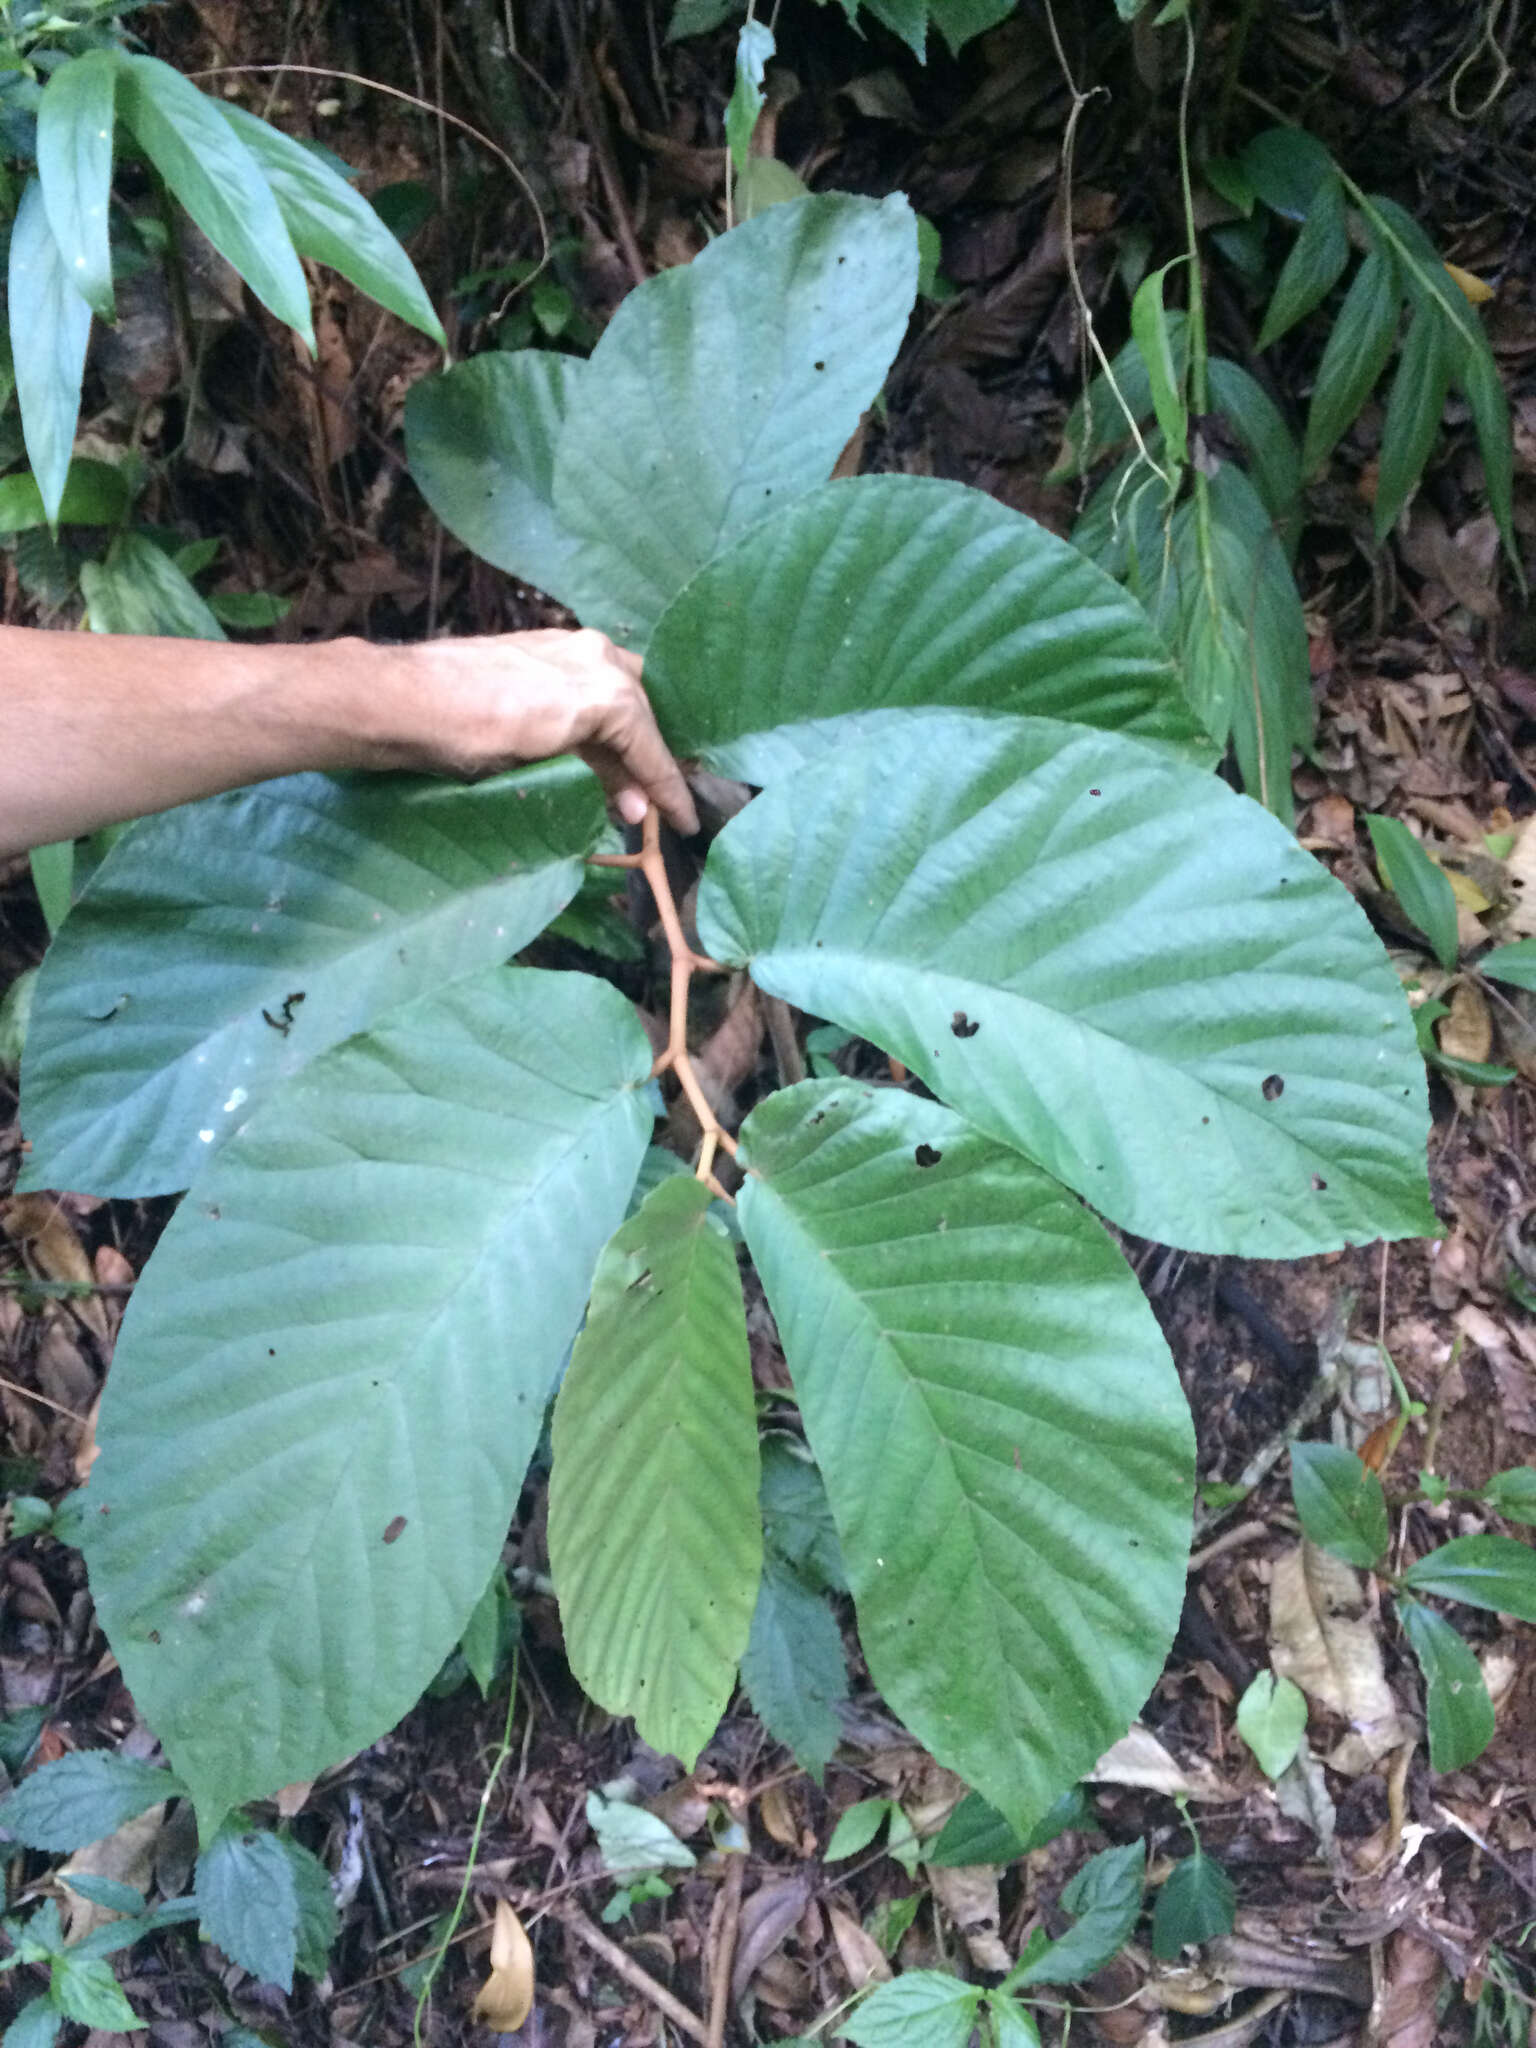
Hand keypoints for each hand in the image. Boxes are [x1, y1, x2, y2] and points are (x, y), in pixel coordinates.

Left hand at [409, 629, 699, 836]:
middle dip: (648, 761)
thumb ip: (597, 779)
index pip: (652, 747)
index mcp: (607, 686)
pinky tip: (591, 750)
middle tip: (655, 804)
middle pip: (641, 715)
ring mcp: (568, 645)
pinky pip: (590, 686)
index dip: (670, 790)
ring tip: (623, 785)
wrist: (401, 699)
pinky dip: (597, 721)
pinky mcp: (542, 648)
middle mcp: (597, 655)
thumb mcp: (544, 767)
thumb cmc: (471, 736)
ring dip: (623, 742)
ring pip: (618, 698)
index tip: (687, 824)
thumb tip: (634, 805)